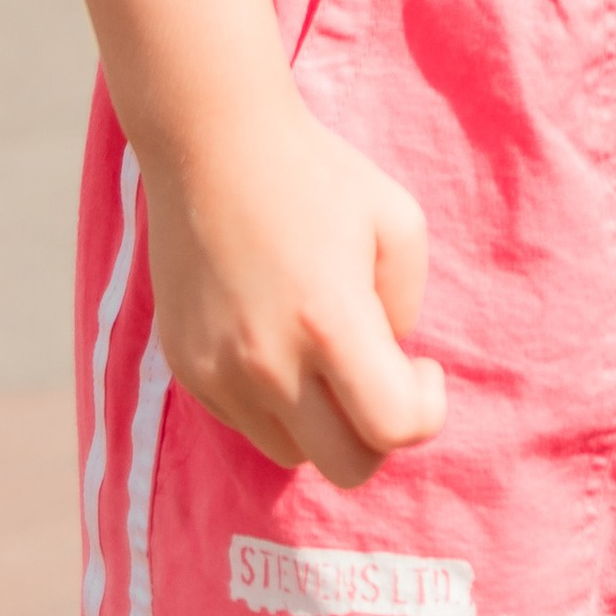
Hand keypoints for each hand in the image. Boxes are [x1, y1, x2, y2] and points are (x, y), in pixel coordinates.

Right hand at [143, 92, 447, 485]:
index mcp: (330, 323)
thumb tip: (389, 360)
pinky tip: (279, 333)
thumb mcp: (398, 219)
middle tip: (383, 375)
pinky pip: (247, 422)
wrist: (212, 146)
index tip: (422, 364)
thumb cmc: (317, 175)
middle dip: (379, 434)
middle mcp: (268, 364)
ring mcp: (219, 375)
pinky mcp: (189, 371)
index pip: (393, 429)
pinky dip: (276, 400)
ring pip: (293, 452)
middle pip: (346, 468)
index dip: (426, 409)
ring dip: (324, 420)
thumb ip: (407, 305)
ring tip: (326, 348)